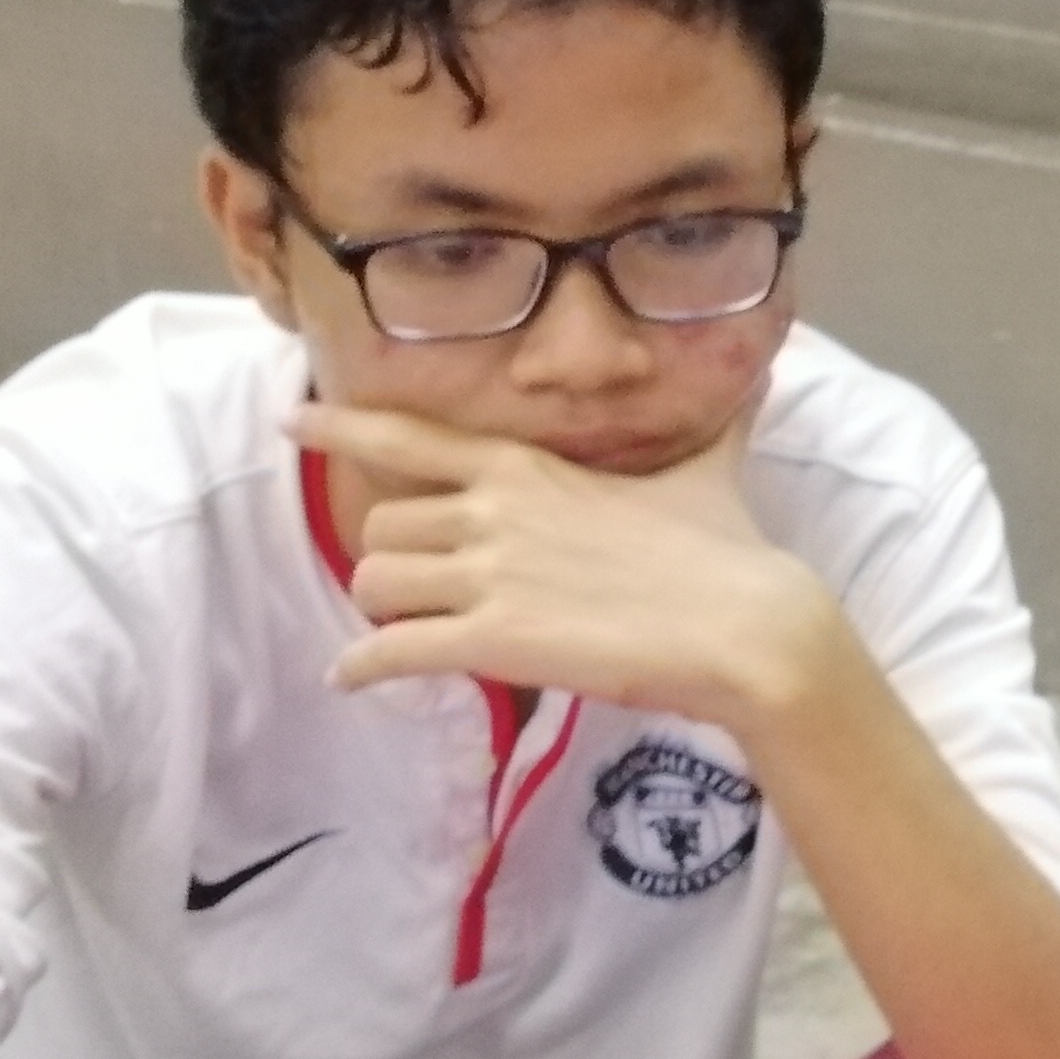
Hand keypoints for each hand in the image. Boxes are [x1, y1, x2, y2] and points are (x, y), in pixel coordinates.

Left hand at [291, 401, 838, 730]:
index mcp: (528, 467)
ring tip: (396, 632)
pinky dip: (361, 667)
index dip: (343, 429)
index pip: (411, 436)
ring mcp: (488, 576)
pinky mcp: (491, 642)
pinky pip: (390, 650)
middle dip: (392, 558)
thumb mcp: (710, 473)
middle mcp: (492, 511)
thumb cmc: (727, 550)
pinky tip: (351, 679)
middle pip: (382, 522)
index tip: (294, 422)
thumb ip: (718, 428)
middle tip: (417, 588)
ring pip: (375, 580)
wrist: (746, 627)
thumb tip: (765, 379)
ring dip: (379, 609)